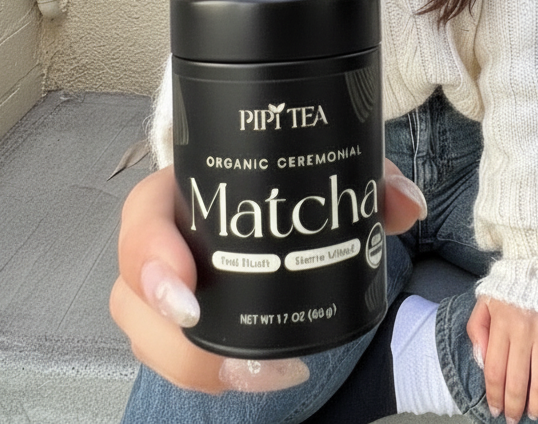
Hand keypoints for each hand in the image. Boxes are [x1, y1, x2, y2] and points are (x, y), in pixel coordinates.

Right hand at [110, 159, 426, 393]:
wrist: (277, 186)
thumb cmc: (288, 171)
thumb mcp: (329, 161)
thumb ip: (370, 178)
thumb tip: (403, 206)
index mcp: (184, 186)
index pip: (143, 216)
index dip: (150, 254)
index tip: (184, 288)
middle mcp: (165, 237)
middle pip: (133, 295)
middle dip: (170, 338)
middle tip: (233, 361)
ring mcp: (167, 282)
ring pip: (148, 334)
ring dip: (193, 366)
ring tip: (257, 375)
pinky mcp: (183, 316)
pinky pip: (173, 352)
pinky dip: (206, 371)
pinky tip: (253, 376)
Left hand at [466, 296, 537, 422]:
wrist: (535, 260)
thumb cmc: (507, 286)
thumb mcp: (483, 302)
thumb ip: (476, 330)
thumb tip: (480, 361)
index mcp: (500, 325)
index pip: (493, 370)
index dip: (493, 395)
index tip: (494, 409)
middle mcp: (522, 331)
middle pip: (517, 381)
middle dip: (513, 406)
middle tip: (512, 419)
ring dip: (537, 406)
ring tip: (533, 415)